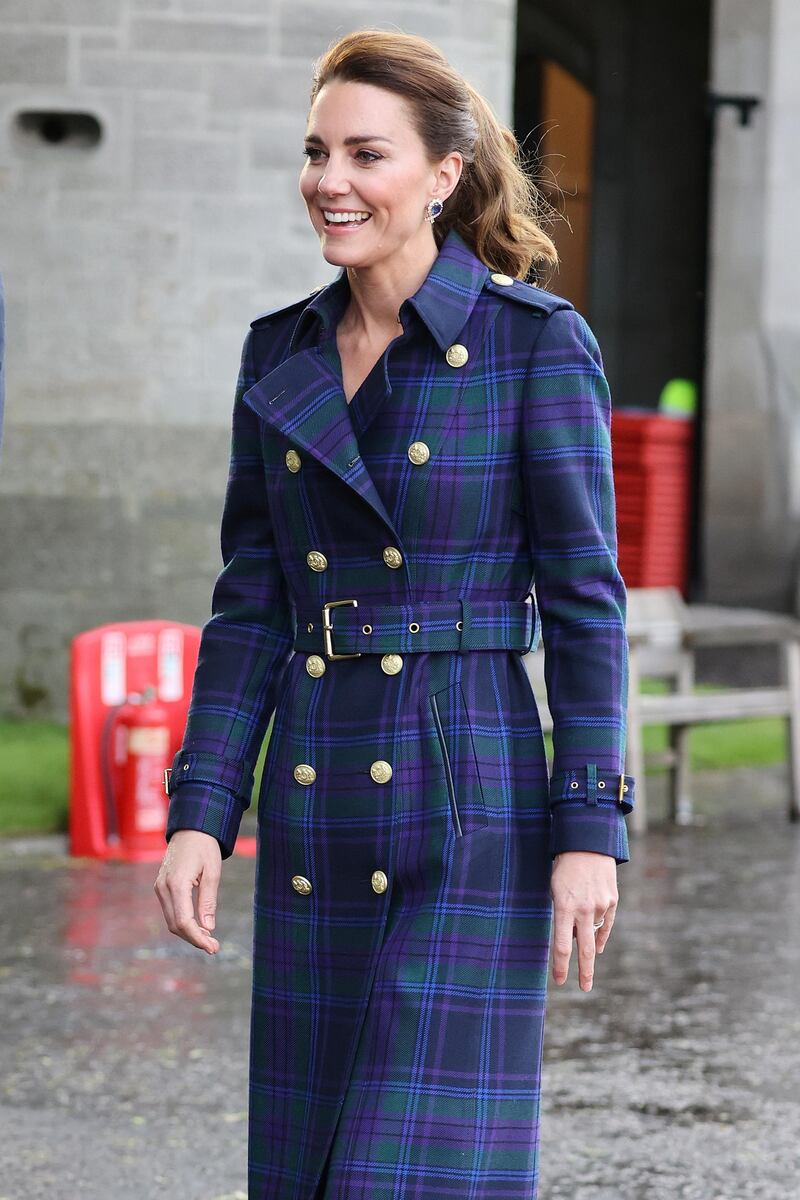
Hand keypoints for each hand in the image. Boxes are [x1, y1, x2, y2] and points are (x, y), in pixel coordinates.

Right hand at [154, 830, 222, 954]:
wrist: (190, 828)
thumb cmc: (205, 847)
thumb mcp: (212, 872)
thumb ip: (208, 901)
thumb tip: (208, 928)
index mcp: (176, 883)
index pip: (184, 921)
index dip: (198, 938)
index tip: (213, 948)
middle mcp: (163, 887)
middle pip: (175, 925)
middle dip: (194, 939)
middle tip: (214, 947)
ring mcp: (159, 887)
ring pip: (171, 920)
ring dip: (189, 933)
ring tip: (209, 939)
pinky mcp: (161, 887)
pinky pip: (170, 911)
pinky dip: (183, 922)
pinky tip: (199, 926)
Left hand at [549, 850, 617, 990]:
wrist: (588, 844)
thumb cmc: (564, 867)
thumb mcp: (556, 890)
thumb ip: (563, 915)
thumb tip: (575, 938)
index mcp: (564, 907)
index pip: (562, 944)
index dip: (561, 966)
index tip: (560, 981)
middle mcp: (584, 909)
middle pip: (585, 949)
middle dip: (584, 972)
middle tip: (584, 989)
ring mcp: (601, 906)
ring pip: (595, 934)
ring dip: (589, 946)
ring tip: (586, 960)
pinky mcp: (613, 900)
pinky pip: (607, 924)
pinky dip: (602, 935)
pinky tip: (598, 946)